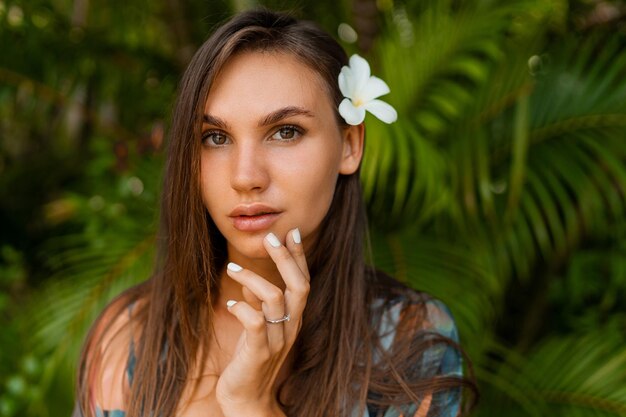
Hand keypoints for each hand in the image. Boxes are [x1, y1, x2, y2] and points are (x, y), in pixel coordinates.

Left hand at [215, 228, 309, 416]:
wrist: (247, 400)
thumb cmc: (251, 361)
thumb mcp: (259, 329)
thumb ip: (259, 305)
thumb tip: (250, 282)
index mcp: (294, 319)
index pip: (303, 281)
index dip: (298, 257)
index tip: (290, 233)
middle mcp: (292, 327)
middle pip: (299, 285)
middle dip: (286, 258)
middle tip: (270, 238)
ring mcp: (278, 339)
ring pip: (275, 298)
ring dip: (253, 278)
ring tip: (231, 268)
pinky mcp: (259, 352)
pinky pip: (255, 322)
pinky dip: (242, 307)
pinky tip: (230, 304)